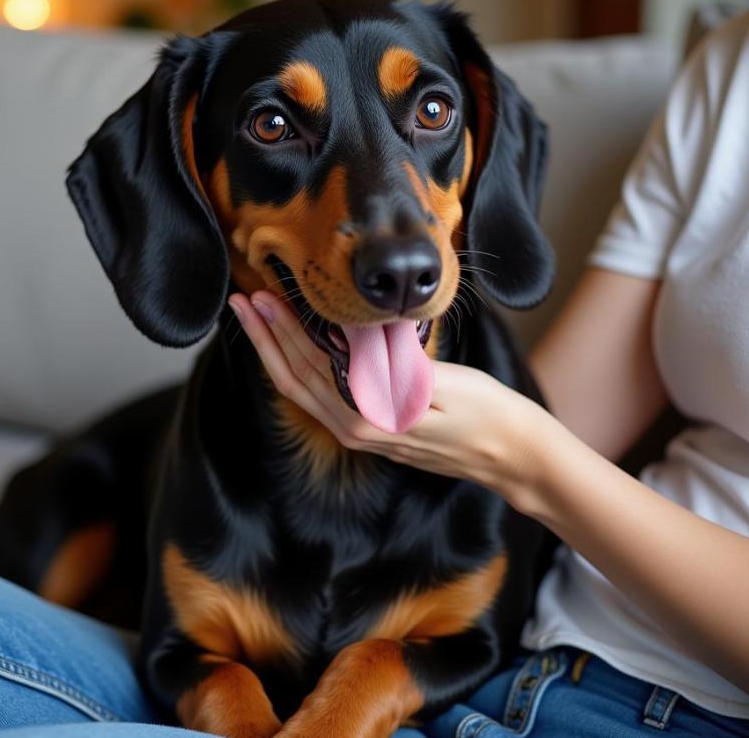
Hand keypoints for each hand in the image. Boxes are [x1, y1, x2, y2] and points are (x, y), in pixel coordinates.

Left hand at [228, 290, 550, 502]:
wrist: (510, 455)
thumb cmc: (485, 414)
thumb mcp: (442, 385)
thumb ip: (393, 369)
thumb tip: (353, 339)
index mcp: (367, 418)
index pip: (310, 366)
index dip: (282, 331)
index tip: (263, 299)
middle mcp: (354, 429)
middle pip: (293, 379)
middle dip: (266, 339)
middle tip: (244, 302)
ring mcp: (360, 432)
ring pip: (302, 390)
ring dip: (277, 353)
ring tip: (259, 320)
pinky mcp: (370, 429)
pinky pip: (320, 396)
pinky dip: (300, 369)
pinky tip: (295, 350)